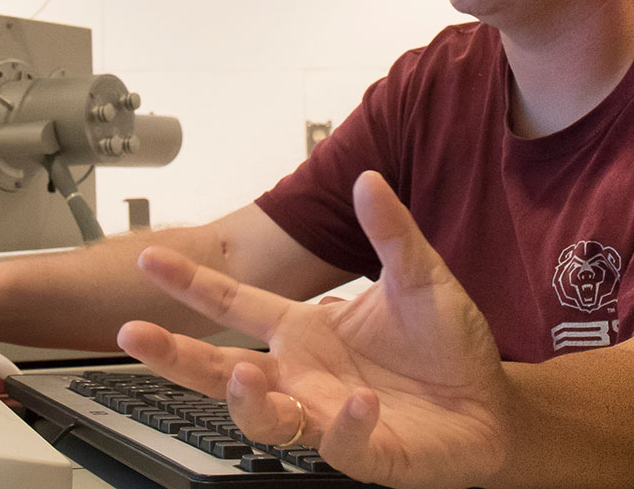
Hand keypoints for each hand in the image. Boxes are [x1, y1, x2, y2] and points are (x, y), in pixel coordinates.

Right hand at [118, 171, 510, 488]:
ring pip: (266, 422)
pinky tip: (359, 400)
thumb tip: (369, 180)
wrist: (496, 404)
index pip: (235, 307)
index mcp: (306, 332)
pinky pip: (343, 446)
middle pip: (222, 374)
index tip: (151, 257)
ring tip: (249, 377)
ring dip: (251, 402)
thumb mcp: (422, 276)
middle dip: (176, 357)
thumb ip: (391, 231)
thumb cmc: (449, 348)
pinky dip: (346, 425)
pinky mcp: (368, 454)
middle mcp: (305, 378)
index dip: (192, 284)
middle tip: (137, 336)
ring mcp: (329, 418)